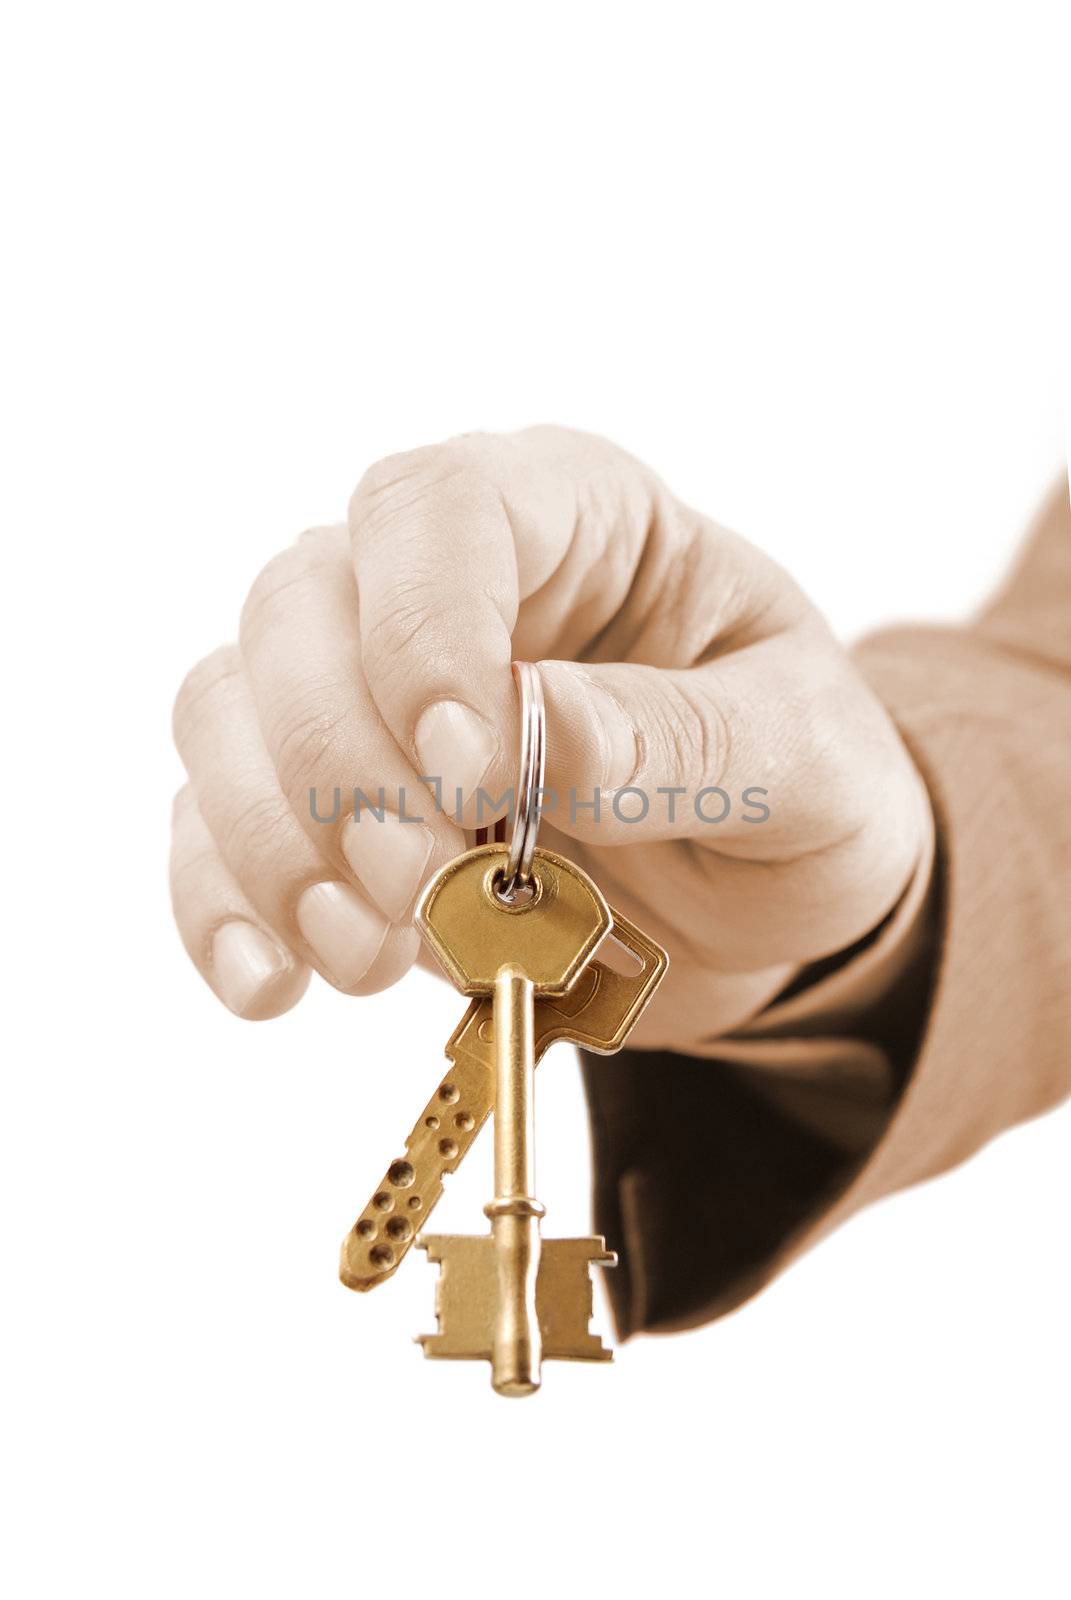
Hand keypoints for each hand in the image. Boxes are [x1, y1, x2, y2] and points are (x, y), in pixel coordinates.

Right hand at [171, 427, 929, 1049]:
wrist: (764, 907)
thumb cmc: (802, 791)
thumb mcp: (805, 762)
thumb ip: (684, 739)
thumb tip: (530, 729)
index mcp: (578, 523)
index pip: (439, 507)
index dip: (422, 628)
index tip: (466, 772)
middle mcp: (450, 588)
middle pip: (298, 603)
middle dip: (337, 759)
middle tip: (418, 884)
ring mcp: (369, 695)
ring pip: (226, 706)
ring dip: (271, 839)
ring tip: (365, 954)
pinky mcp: (330, 811)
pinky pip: (215, 829)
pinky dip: (221, 909)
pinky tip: (271, 984)